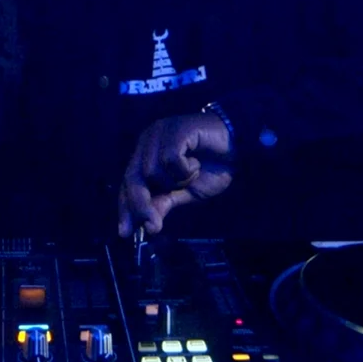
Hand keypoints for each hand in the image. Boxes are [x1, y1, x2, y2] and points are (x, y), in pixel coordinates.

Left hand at [118, 112, 232, 236]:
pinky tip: (196, 163)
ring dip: (175, 182)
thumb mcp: (186, 193)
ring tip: (192, 173)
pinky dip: (185, 170)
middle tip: (153, 226)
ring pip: (152, 171)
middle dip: (141, 205)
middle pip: (132, 178)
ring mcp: (159, 133)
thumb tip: (148, 226)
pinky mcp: (175, 129)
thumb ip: (165, 202)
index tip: (125, 233)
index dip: (126, 207)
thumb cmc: (211, 167)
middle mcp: (147, 142)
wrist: (237, 145)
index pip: (127, 183)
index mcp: (145, 155)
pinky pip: (170, 159)